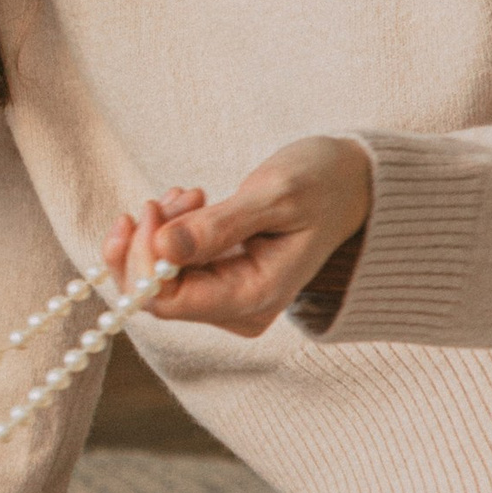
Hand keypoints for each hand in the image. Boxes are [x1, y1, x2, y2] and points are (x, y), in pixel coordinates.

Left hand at [105, 139, 372, 339]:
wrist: (347, 183)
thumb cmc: (321, 186)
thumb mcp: (275, 197)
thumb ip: (220, 226)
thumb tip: (164, 249)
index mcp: (255, 298)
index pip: (167, 302)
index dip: (143, 258)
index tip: (151, 207)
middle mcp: (237, 309)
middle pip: (154, 295)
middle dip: (147, 241)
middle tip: (177, 195)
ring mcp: (226, 296)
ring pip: (157, 277)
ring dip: (158, 229)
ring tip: (192, 193)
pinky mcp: (218, 278)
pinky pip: (170, 265)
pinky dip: (167, 229)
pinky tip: (192, 200)